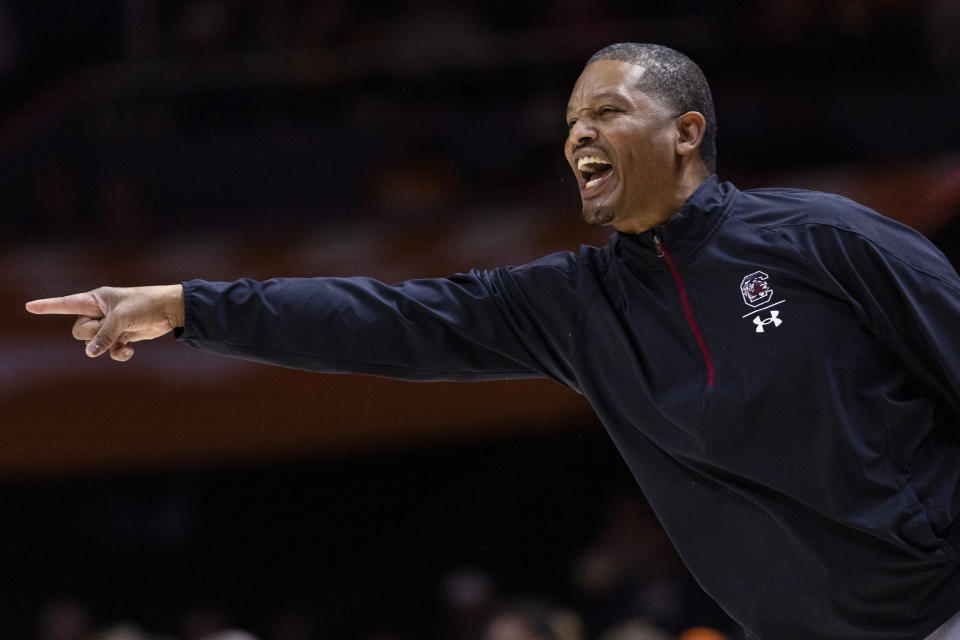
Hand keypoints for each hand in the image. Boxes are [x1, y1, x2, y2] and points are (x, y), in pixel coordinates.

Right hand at [26, 285, 184, 361]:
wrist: (171, 311)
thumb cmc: (146, 305)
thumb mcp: (122, 318)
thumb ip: (104, 335)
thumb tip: (90, 353)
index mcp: (95, 299)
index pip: (66, 303)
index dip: (47, 306)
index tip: (29, 307)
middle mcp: (99, 312)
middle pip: (79, 331)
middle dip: (93, 334)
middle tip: (112, 326)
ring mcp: (109, 325)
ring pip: (93, 343)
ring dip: (107, 345)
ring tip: (124, 337)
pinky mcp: (121, 335)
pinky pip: (109, 350)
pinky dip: (118, 353)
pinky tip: (130, 349)